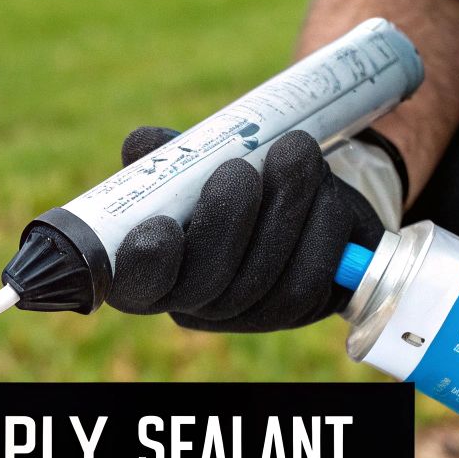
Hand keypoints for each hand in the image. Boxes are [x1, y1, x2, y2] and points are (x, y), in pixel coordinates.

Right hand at [106, 126, 392, 331]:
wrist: (304, 198)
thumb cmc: (232, 179)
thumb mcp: (196, 161)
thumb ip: (168, 156)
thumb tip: (141, 144)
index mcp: (151, 268)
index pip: (135, 285)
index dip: (144, 267)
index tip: (160, 228)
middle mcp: (192, 303)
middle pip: (204, 284)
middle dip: (225, 221)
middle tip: (240, 169)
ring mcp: (245, 313)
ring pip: (263, 279)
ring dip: (284, 206)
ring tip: (296, 152)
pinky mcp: (297, 310)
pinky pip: (309, 277)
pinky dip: (320, 226)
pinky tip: (323, 190)